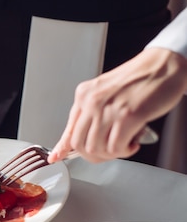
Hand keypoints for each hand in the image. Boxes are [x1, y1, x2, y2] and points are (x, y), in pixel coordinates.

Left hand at [49, 48, 186, 162]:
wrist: (164, 64)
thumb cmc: (139, 79)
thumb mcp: (106, 93)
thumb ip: (92, 113)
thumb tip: (82, 137)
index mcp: (84, 94)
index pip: (69, 128)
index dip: (62, 147)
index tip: (57, 157)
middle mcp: (92, 101)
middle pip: (79, 143)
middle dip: (93, 155)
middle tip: (108, 153)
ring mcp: (108, 109)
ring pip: (96, 148)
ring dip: (111, 154)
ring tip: (124, 145)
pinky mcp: (127, 116)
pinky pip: (116, 148)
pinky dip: (124, 151)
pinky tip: (133, 143)